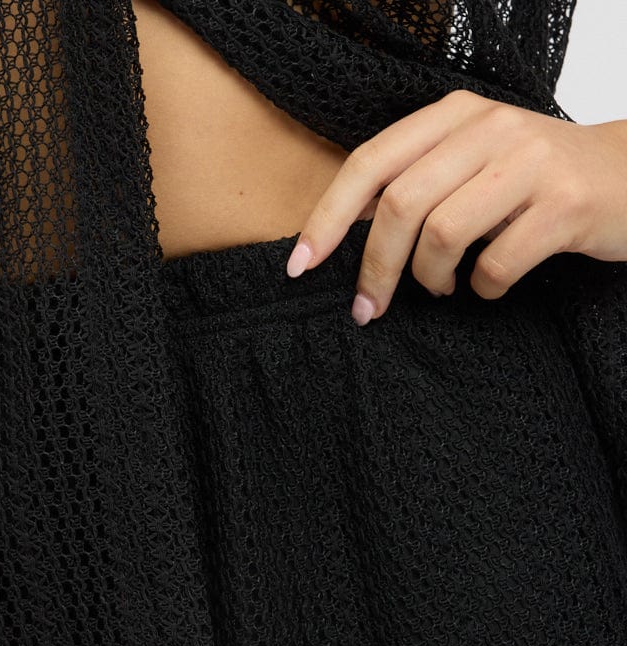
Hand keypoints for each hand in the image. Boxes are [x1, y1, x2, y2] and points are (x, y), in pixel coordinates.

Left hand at [284, 89, 626, 324]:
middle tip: (367, 309)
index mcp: (455, 117)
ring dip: (430, 279)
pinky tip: (490, 286)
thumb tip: (344, 237)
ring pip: (443, 234)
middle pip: (400, 205)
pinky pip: (496, 263)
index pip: (370, 164)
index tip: (300, 266)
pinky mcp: (564, 206)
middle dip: (373, 269)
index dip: (327, 219)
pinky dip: (483, 289)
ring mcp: (530, 164)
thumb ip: (419, 181)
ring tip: (443, 288)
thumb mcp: (474, 162)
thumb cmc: (538, 181)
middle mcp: (490, 129)